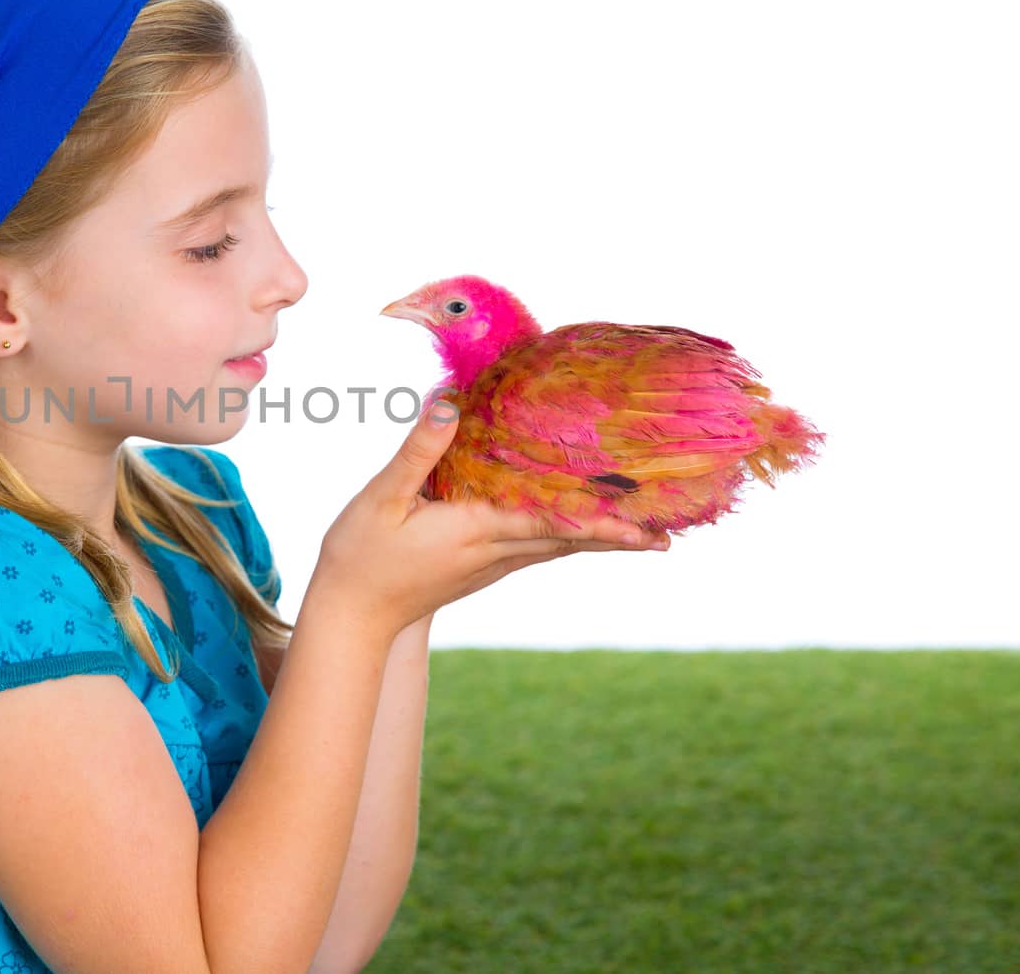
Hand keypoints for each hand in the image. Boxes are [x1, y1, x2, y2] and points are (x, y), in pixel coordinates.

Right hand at [311, 398, 666, 638]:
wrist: (351, 616)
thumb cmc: (360, 556)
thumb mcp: (382, 498)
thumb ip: (419, 451)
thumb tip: (450, 403)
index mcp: (476, 529)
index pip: (551, 523)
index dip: (600, 522)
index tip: (646, 527)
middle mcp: (495, 551)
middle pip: (568, 541)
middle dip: (618, 536)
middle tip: (668, 536)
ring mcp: (491, 564)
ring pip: (557, 548)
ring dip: (600, 540)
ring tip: (645, 535)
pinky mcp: (482, 568)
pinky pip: (537, 549)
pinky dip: (569, 539)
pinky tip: (580, 531)